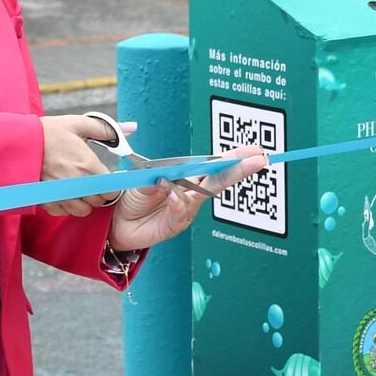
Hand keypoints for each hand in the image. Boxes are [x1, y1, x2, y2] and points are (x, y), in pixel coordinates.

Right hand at [40, 114, 133, 217]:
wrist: (17, 143)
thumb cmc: (47, 132)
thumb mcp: (78, 124)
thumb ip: (107, 129)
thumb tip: (130, 129)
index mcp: (88, 166)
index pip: (111, 189)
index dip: (111, 186)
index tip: (105, 179)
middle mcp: (76, 184)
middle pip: (99, 201)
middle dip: (98, 193)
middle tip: (91, 181)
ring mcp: (60, 195)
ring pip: (83, 211)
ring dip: (84, 202)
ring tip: (77, 188)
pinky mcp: (46, 200)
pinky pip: (63, 212)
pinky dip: (66, 206)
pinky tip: (63, 193)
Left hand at [107, 154, 268, 252]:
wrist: (115, 222)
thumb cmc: (131, 197)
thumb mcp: (140, 181)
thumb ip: (154, 180)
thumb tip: (167, 181)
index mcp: (184, 175)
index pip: (211, 163)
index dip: (232, 157)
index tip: (252, 151)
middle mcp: (189, 191)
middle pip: (218, 178)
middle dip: (239, 168)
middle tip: (260, 159)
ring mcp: (186, 209)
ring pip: (202, 193)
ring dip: (212, 180)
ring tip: (219, 166)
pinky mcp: (176, 224)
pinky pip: (180, 211)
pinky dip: (177, 202)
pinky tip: (173, 194)